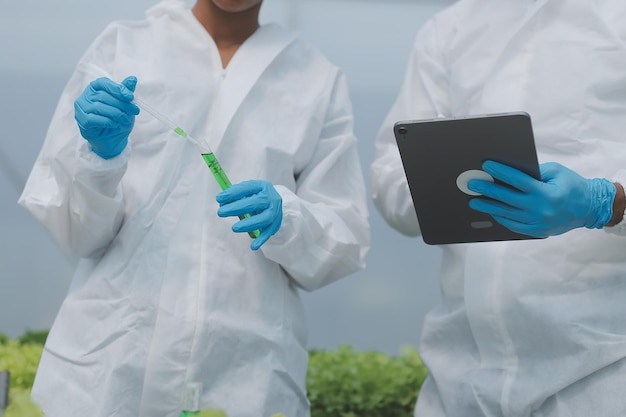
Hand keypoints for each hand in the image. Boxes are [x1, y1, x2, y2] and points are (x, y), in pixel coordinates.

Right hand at [74, 76, 139, 158]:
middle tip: (135, 110)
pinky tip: (114, 124)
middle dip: (122, 104)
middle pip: (103, 96)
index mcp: (95, 87)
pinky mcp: (81, 120)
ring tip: (126, 119)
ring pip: (99, 107)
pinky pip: (94, 119)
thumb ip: (126, 91)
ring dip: (116, 113)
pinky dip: (107, 121)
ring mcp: (81, 108)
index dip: (117, 89)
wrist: (113, 137)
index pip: (104, 83)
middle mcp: (86, 96)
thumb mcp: (125, 104)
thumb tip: (133, 78)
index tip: (130, 97)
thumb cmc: (117, 118)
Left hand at [216, 180, 282, 249]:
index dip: (233, 193)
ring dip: (249, 224)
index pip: (247, 188)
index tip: (219, 198)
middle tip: (221, 212)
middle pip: (255, 203)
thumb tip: (221, 201)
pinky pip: (268, 232)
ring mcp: (275, 211)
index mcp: (262, 187)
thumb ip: (235, 195)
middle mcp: (270, 198)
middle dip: (237, 208)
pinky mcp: (275, 224)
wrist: (274, 203)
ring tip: (234, 228)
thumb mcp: (247, 191)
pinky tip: (253, 246)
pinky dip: (261, 239)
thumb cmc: (256, 197)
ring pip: (264, 218)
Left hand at [467, 161, 615, 236]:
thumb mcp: (556, 172)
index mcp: (547, 193)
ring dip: (489, 207)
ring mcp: (538, 223)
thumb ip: (534, 171)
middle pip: (508, 199)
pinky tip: (491, 211)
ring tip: (474, 201)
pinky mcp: (537, 231)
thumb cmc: (572, 186)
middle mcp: (541, 210)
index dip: (501, 172)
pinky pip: (513, 226)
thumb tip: (509, 171)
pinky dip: (501, 218)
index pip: (518, 181)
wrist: (589, 208)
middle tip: (472, 184)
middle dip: (488, 190)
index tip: (486, 166)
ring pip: (507, 214)